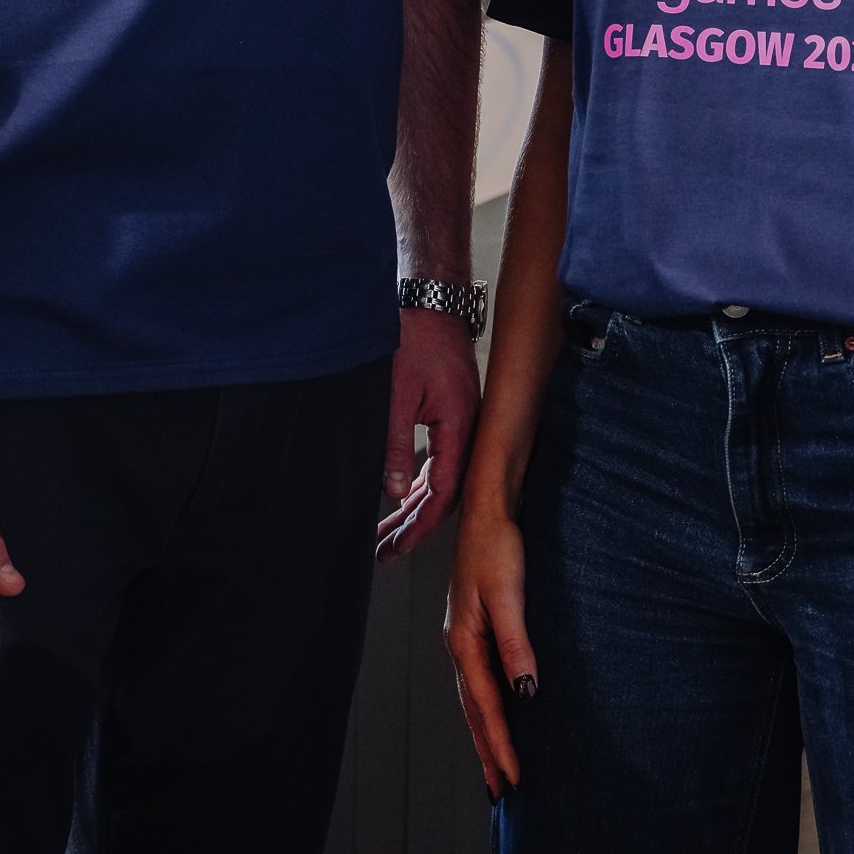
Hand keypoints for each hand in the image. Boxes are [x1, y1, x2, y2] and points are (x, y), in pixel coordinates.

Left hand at [377, 307, 480, 559]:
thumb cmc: (416, 337)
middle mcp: (467, 429)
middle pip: (445, 493)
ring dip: (416, 507)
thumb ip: (396, 445)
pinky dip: (423, 483)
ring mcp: (463, 423)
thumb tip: (393, 491)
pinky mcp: (453, 415)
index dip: (421, 525)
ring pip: (443, 478)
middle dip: (414, 525)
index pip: (445, 492)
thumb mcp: (397, 394)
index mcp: (461, 426)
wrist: (432, 301)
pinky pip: (442, 460)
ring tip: (388, 534)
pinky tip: (405, 498)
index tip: (399, 546)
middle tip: (386, 552)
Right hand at [444, 496, 535, 798]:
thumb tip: (526, 693)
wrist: (487, 507)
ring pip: (474, 697)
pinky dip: (488, 706)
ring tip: (497, 767)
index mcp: (464, 640)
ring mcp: (466, 635)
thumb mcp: (508, 593)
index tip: (514, 780)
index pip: (484, 706)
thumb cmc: (497, 544)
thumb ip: (515, 643)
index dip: (500, 745)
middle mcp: (460, 643)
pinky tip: (499, 712)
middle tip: (501, 793)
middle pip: (473, 710)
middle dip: (487, 752)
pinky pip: (481, 679)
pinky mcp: (477, 626)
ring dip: (486, 733)